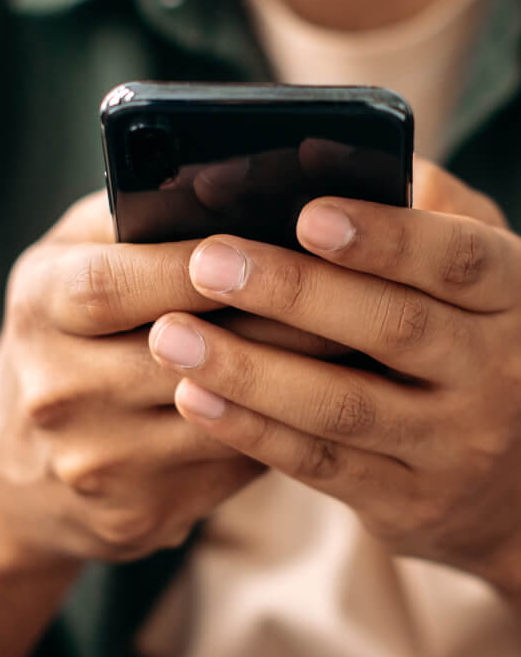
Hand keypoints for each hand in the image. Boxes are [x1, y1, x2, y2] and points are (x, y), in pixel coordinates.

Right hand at [0, 191, 343, 564]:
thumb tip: (225, 187)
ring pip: (222, 416)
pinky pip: (228, 467)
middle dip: (278, 321)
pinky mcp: (133, 513)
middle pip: (186, 352)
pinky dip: (278, 430)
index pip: (119, 281)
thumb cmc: (60, 337)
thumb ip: (129, 220)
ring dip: (295, 379)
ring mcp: (94, 461)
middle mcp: (58, 390)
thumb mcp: (68, 263)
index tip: (280, 238)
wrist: (14, 470)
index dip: (200, 262)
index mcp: (39, 308)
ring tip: (353, 344)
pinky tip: (314, 403)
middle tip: (354, 292)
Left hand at [149, 160, 520, 597]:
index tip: (305, 211)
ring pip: (343, 406)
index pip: (456, 261)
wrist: (518, 475)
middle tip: (207, 262)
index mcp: (511, 299)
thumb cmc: (470, 336)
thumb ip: (422, 212)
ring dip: (250, 371)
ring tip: (171, 336)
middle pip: (391, 328)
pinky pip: (320, 466)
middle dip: (294, 294)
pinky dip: (251, 431)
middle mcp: (492, 374)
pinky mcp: (407, 501)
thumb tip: (324, 155)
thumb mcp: (475, 274)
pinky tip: (192, 396)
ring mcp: (450, 446)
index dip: (384, 236)